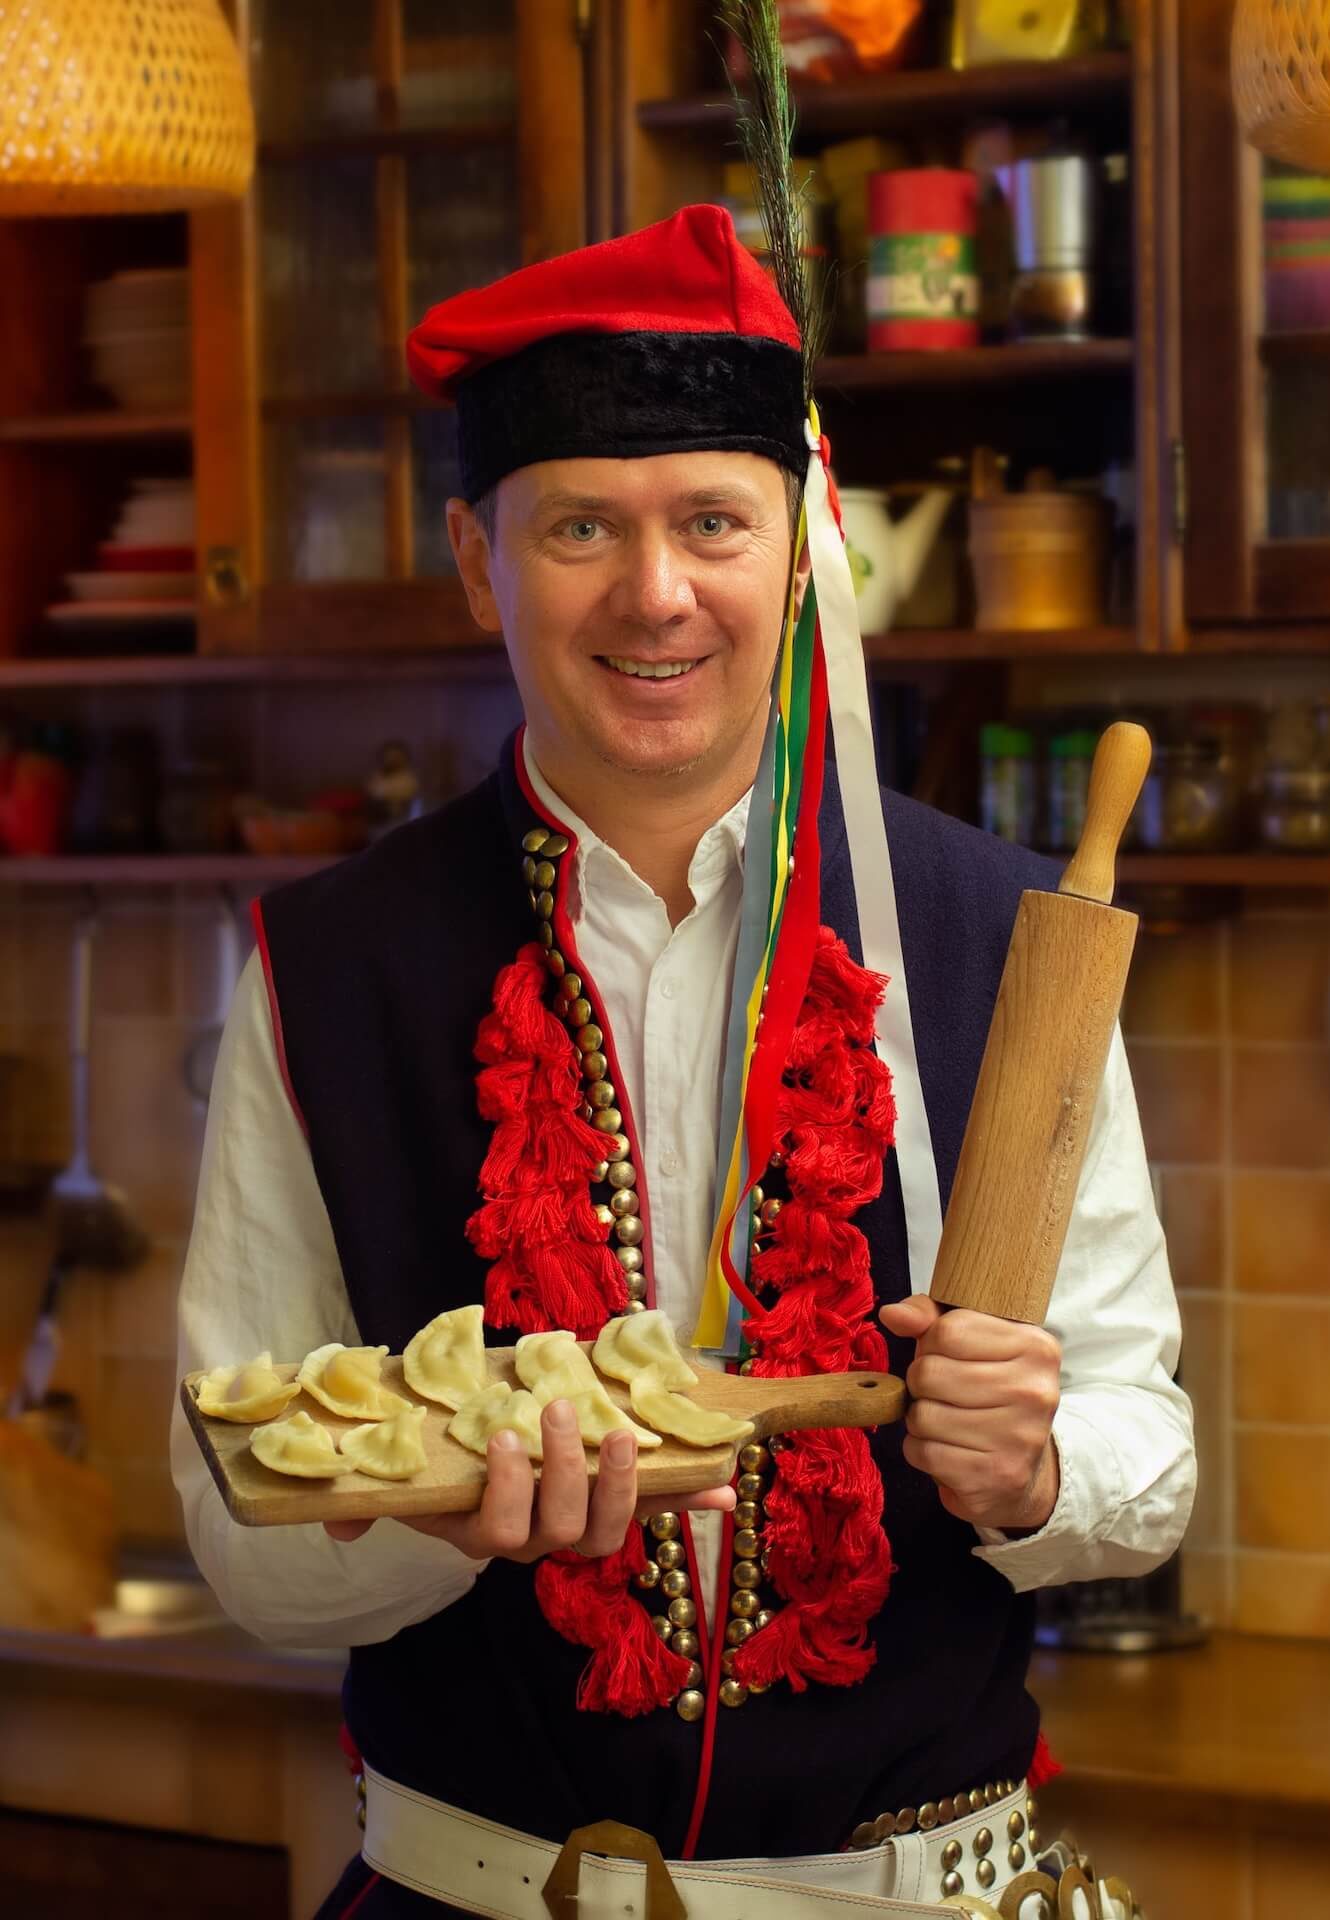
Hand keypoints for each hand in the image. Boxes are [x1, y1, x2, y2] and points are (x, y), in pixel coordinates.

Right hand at [323, 1397, 735, 1559]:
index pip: (501, 1533)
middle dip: (564, 1471)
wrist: (476, 1448)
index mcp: (485, 1529)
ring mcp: (579, 1523)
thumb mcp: (405, 1469)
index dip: (509, 1491)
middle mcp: (536, 1538)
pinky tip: (723, 1486)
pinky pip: (656, 1511)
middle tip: (557, 1410)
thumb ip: (370, 1499)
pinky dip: (688, 1499)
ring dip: (624, 1483)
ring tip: (624, 1433)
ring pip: (607, 1529)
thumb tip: (340, 1523)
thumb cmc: (441, 1453)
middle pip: (561, 1530)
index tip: (504, 1437)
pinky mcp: (617, 1502)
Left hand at [879, 1296, 1060, 1532]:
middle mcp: (1035, 1391)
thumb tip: (892, 1314)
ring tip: (945, 1421)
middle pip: (929, 1373)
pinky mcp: (998, 1475)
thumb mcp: (968, 1342)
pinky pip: (924, 1453)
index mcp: (1035, 1346)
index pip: (948, 1330)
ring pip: (922, 1416)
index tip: (946, 1358)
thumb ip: (930, 1318)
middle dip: (920, 1384)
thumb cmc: (986, 1393)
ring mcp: (1020, 1437)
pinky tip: (947, 1449)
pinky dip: (921, 1451)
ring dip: (919, 1420)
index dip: (930, 1344)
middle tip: (942, 1394)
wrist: (1019, 1469)